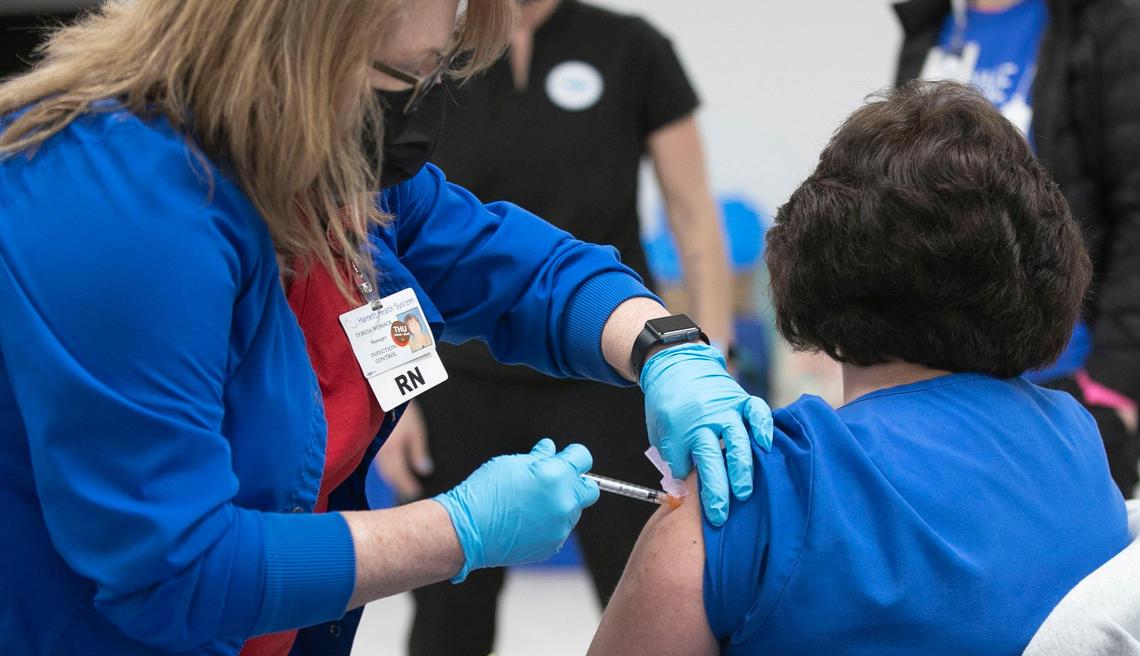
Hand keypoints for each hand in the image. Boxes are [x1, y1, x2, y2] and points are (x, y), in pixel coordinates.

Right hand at [376, 401, 432, 500]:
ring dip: (391, 481)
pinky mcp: (370, 445)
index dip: (408, 487)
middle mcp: (380, 455)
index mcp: (392, 453)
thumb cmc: (401, 410)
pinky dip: (385, 471)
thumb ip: (418, 452)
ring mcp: (373, 450)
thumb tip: (425, 470)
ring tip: (399, 488)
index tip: (416, 493)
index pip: (400, 477)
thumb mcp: (416, 430)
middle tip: (407, 496)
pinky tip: (390, 471)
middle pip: (389, 477)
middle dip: (398, 487)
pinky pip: (378, 463)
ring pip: (382, 471)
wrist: (380, 394)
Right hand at [433, 439, 599, 581]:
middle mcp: (564, 502)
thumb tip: (550, 450)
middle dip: (576, 483)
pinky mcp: (552, 545)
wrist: (467, 530)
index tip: (565, 458)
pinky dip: (549, 523)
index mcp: (555, 476)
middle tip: (553, 482)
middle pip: (589, 489)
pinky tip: (526, 521)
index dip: (573, 456)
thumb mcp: (512, 464)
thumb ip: (539, 457)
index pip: (583, 458)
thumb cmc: (485, 493)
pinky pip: (559, 529)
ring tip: (529, 505)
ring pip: (572, 510)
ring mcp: (560, 527)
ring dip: (560, 504)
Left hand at [640, 343, 772, 525]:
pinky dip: (764, 427)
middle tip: (720, 515)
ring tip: (744, 493)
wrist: (676, 365)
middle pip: (711, 458)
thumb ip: (674, 460)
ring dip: (741, 468)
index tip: (693, 509)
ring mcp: (725, 409)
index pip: (684, 465)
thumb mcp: (661, 434)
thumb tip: (684, 494)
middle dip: (716, 489)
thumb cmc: (668, 407)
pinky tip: (767, 445)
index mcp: (680, 430)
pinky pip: (756, 412)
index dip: (688, 488)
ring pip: (737, 440)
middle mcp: (704, 420)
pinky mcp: (741, 400)